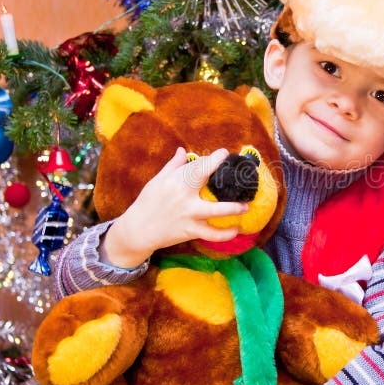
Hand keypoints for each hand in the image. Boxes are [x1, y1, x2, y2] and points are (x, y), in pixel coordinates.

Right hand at [100, 147, 248, 266]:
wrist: (137, 230)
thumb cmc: (148, 202)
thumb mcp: (157, 181)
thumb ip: (173, 165)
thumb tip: (183, 150)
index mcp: (176, 182)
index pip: (198, 166)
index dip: (213, 159)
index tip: (224, 153)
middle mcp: (184, 197)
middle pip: (209, 185)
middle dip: (226, 179)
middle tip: (242, 178)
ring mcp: (189, 215)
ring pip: (217, 211)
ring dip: (234, 209)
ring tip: (246, 206)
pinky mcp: (191, 231)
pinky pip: (212, 234)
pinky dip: (226, 234)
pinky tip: (236, 229)